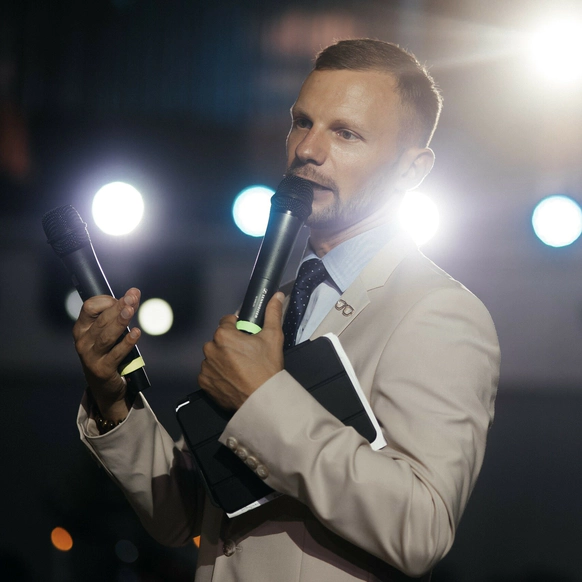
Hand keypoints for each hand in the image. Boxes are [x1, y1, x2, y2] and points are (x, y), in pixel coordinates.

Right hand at [73, 288, 141, 419]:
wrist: (103, 386)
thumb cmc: (106, 353)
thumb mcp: (106, 333)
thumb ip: (117, 314)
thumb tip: (134, 294)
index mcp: (81, 328)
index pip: (89, 307)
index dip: (107, 300)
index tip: (123, 299)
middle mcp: (83, 341)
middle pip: (101, 320)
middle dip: (118, 307)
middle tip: (132, 297)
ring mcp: (91, 356)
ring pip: (107, 336)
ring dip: (120, 322)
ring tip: (131, 310)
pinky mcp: (102, 369)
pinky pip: (116, 354)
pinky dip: (127, 343)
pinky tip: (136, 333)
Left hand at [198, 293, 284, 409]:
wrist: (262, 399)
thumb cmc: (266, 367)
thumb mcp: (273, 337)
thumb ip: (272, 313)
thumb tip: (277, 296)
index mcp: (223, 335)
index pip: (227, 322)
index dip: (238, 328)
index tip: (247, 338)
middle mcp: (210, 349)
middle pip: (219, 339)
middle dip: (230, 344)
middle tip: (246, 355)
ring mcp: (205, 367)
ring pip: (214, 356)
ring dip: (223, 358)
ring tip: (240, 369)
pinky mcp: (204, 383)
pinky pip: (209, 372)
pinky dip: (218, 374)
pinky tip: (232, 378)